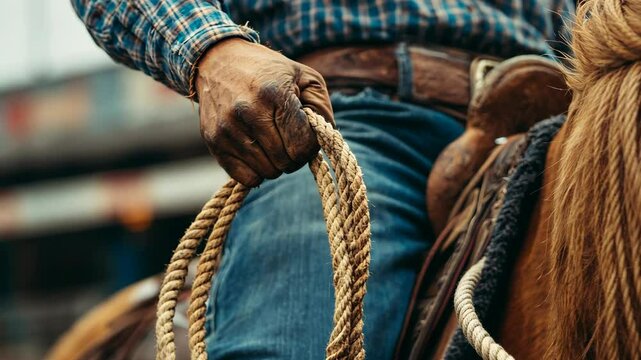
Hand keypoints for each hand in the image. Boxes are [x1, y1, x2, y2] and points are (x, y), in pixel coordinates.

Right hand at [195, 38, 332, 186]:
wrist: (218, 62)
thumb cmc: (269, 72)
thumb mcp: (304, 77)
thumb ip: (322, 109)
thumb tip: (323, 140)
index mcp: (274, 94)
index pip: (303, 145)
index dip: (310, 146)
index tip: (305, 135)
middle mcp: (247, 112)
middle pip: (286, 162)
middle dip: (294, 156)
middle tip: (288, 139)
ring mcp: (227, 130)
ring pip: (268, 173)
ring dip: (276, 164)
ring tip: (271, 142)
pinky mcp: (214, 143)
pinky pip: (247, 179)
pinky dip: (256, 171)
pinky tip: (256, 152)